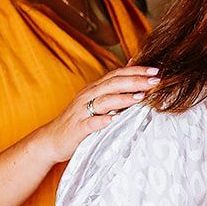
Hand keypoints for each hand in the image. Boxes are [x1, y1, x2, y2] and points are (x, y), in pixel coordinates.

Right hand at [34, 65, 161, 162]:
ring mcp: (81, 112)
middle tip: (156, 80)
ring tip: (141, 97)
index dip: (136, 71)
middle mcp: (88, 97)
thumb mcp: (96, 100)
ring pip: (103, 101)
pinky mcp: (77, 128)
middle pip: (113, 84)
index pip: (117, 75)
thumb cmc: (77, 120)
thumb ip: (113, 86)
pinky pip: (90, 123)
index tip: (156, 70)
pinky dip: (102, 120)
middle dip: (136, 80)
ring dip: (123, 98)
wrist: (51, 140)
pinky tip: (114, 120)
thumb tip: (132, 65)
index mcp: (94, 89)